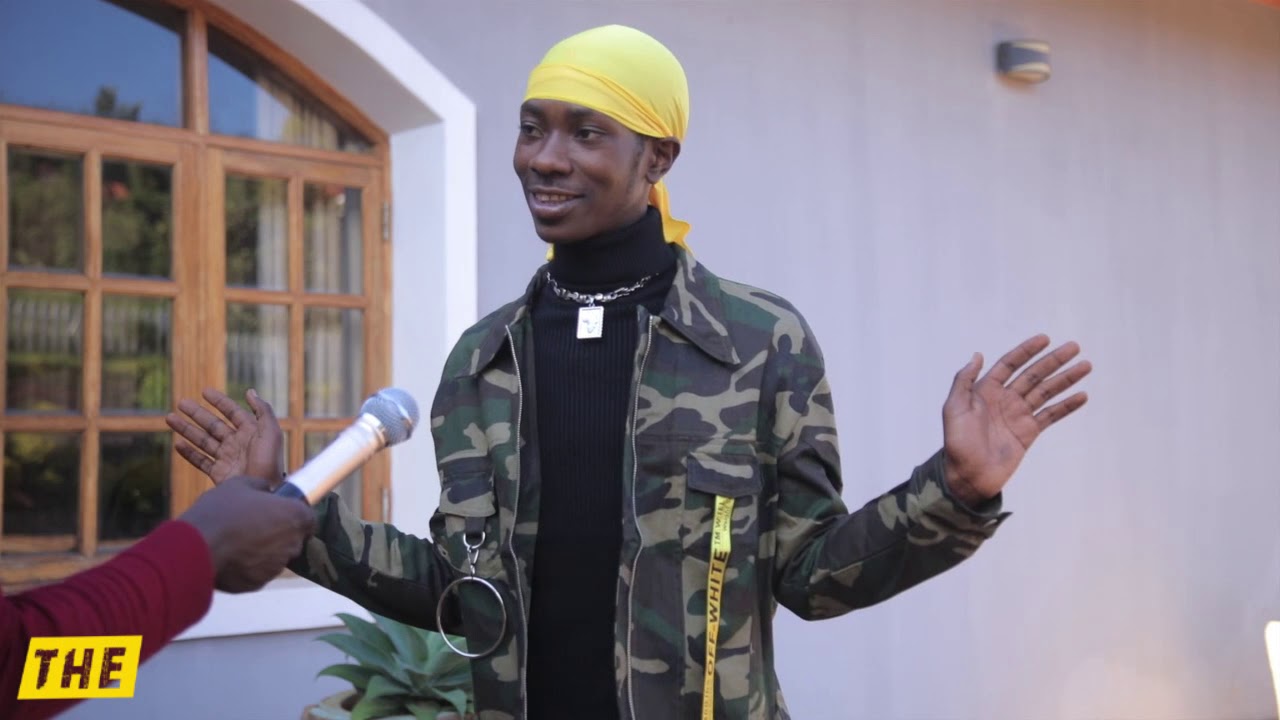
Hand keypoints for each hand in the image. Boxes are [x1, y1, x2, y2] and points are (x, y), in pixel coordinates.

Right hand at [166, 388, 281, 485]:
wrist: (263, 492)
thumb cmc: (269, 462)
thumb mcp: (270, 432)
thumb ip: (262, 411)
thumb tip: (250, 391)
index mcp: (251, 432)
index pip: (233, 413)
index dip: (220, 402)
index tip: (204, 391)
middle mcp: (238, 444)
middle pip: (214, 425)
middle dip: (197, 413)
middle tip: (181, 402)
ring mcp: (227, 459)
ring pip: (203, 441)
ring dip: (187, 429)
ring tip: (169, 418)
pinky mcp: (219, 474)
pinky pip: (201, 461)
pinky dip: (189, 453)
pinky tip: (178, 444)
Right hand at [178, 474, 315, 592]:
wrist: (195, 548)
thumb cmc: (220, 512)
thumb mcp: (240, 485)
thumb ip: (261, 486)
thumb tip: (266, 491)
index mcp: (294, 517)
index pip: (308, 518)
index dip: (293, 515)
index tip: (278, 513)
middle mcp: (291, 544)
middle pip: (292, 538)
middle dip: (277, 533)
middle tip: (253, 525)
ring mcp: (275, 567)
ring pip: (275, 557)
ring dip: (263, 550)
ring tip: (237, 541)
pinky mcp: (258, 583)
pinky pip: (257, 572)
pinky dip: (248, 566)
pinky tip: (230, 557)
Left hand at [941, 334, 1091, 505]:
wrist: (968, 476)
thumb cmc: (957, 442)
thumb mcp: (954, 408)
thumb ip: (964, 380)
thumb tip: (978, 354)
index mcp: (986, 390)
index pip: (1010, 364)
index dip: (1026, 351)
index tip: (1045, 339)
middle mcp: (1004, 399)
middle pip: (1033, 375)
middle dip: (1053, 361)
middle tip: (1074, 347)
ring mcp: (1018, 415)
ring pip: (1046, 392)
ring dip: (1065, 379)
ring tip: (1085, 366)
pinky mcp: (1028, 432)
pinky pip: (1051, 415)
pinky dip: (1066, 406)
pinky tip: (1082, 396)